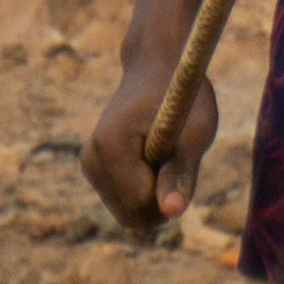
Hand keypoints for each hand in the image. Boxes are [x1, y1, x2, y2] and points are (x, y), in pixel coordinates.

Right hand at [83, 56, 217, 233]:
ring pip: (127, 212)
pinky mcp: (93, 167)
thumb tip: (172, 212)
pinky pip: (123, 200)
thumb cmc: (181, 95)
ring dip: (153, 193)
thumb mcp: (194, 132)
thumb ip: (181, 174)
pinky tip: (150, 156)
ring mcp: (89, 164)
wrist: (158, 67)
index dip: (170, 194)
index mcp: (110, 147)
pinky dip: (143, 188)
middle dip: (160, 199)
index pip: (141, 206)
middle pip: (131, 215)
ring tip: (162, 153)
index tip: (180, 160)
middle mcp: (91, 158)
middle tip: (174, 158)